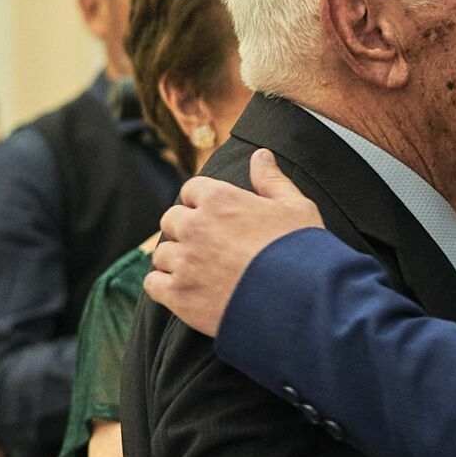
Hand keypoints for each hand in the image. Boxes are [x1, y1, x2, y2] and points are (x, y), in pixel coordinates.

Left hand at [143, 149, 323, 335]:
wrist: (302, 301)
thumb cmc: (302, 251)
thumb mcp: (296, 206)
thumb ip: (272, 179)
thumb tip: (260, 155)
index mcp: (220, 199)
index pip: (192, 189)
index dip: (202, 202)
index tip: (215, 217)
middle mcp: (196, 226)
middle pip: (171, 219)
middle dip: (185, 229)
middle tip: (207, 245)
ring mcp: (185, 262)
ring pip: (162, 254)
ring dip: (176, 260)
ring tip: (200, 272)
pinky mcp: (180, 295)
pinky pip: (153, 284)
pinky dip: (164, 287)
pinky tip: (185, 290)